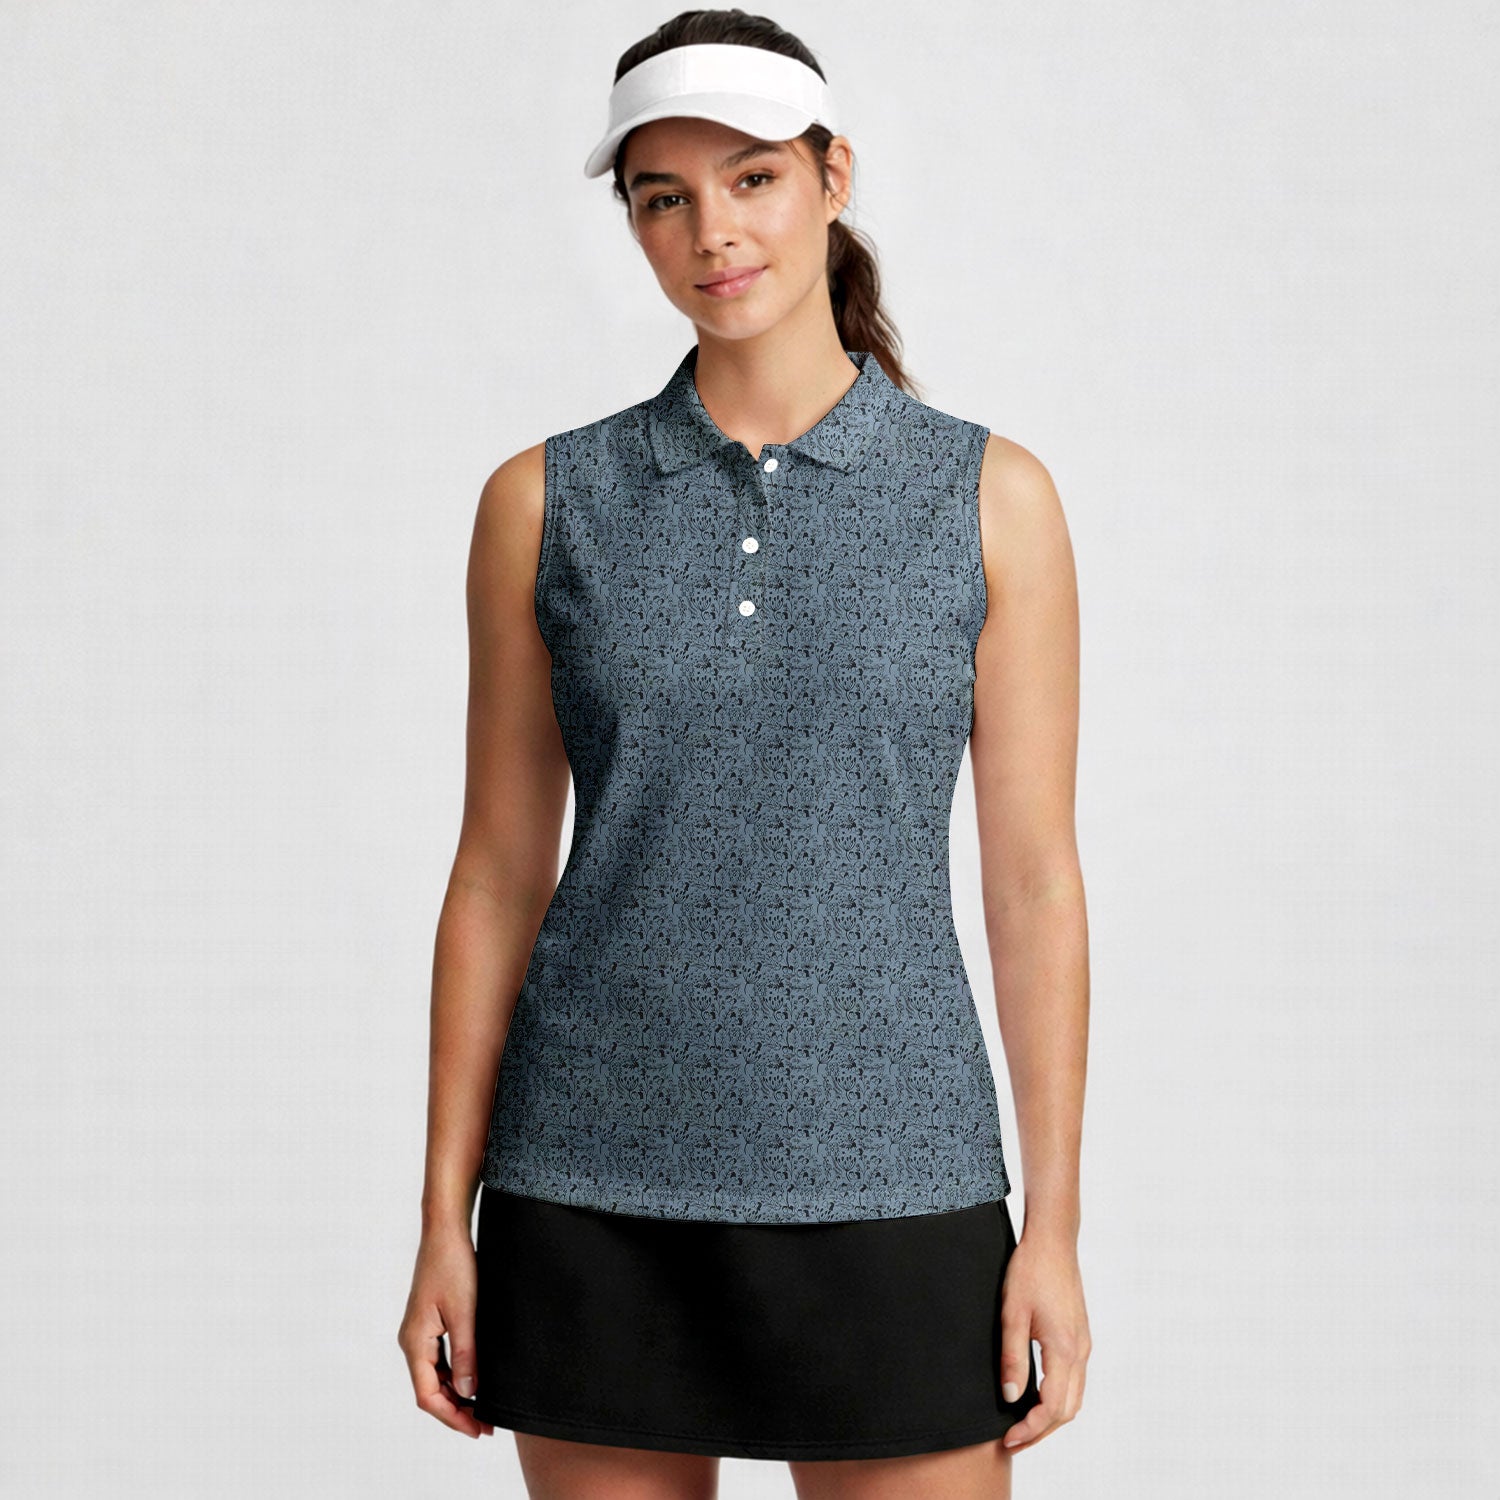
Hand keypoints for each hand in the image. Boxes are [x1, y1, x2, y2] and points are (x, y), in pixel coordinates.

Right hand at [397, 1223, 492, 1437]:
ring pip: (435, 1376)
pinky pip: (439, 1359)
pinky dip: (456, 1374)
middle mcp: (412, 1341)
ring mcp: (420, 1332)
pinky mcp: (430, 1322)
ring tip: (484, 1408)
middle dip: (457, 1410)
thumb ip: (465, 1354)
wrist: (445, 1231)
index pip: (427, 1396)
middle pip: (430, 1390)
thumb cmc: (453, 1266)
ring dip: (457, 1393)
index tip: (477, 1430)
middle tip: (487, 1425)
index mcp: (415, 1342)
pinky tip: (475, 1378)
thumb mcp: (464, 1312)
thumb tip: (467, 1391)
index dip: (452, 1417)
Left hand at [998, 1225, 1089, 1451]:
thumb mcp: (1012, 1314)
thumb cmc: (1030, 1272)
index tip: (1008, 1440)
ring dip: (1050, 1417)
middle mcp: (1081, 1352)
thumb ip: (1012, 1358)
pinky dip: (1058, 1399)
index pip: (1052, 1408)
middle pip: (1067, 1411)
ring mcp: (1083, 1344)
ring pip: (1074, 1398)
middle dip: (1041, 1432)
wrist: (1053, 1241)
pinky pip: (1074, 1381)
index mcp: (1065, 1349)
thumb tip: (1011, 1397)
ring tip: (1022, 1425)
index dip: (1031, 1430)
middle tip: (1012, 1441)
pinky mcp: (1080, 1337)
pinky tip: (1036, 1396)